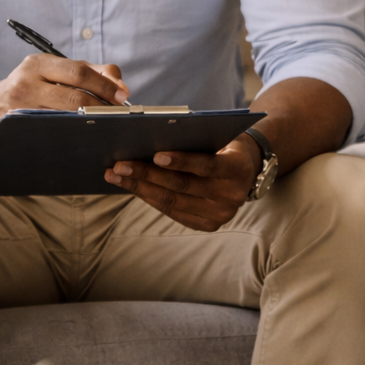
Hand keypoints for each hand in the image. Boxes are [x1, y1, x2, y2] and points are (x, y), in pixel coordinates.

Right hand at [0, 55, 128, 137]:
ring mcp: (20, 108)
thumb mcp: (53, 72)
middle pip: (73, 94)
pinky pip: (52, 132)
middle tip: (119, 114)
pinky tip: (86, 137)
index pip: (79, 72)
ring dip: (90, 122)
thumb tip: (121, 85)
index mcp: (39, 63)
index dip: (105, 84)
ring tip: (107, 125)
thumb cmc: (31, 87)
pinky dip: (73, 134)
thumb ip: (88, 72)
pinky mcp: (18, 129)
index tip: (123, 96)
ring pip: (64, 117)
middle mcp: (26, 82)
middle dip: (102, 105)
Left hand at [104, 135, 262, 230]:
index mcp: (237, 169)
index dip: (181, 161)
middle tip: (120, 165)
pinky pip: (173, 212)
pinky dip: (150, 198)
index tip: (155, 155)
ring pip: (172, 202)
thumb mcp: (219, 139)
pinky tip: (134, 187)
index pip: (207, 165)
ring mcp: (220, 215)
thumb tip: (151, 143)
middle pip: (183, 186)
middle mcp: (231, 196)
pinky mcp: (208, 225)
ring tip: (117, 176)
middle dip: (147, 175)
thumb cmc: (224, 146)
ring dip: (140, 188)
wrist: (246, 171)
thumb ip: (195, 142)